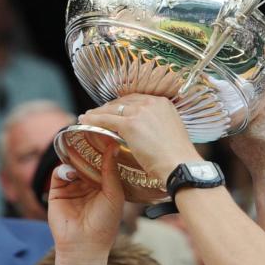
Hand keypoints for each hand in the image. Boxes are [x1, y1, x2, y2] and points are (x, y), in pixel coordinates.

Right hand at [47, 144, 124, 258]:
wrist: (85, 245)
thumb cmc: (105, 224)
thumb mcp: (114, 194)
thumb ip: (111, 170)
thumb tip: (114, 146)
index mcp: (104, 185)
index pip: (103, 163)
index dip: (104, 151)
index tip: (108, 136)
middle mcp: (87, 184)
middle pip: (86, 161)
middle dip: (88, 150)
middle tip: (92, 136)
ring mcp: (72, 187)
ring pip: (72, 164)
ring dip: (75, 158)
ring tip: (80, 153)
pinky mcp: (57, 191)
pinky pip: (58, 173)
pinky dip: (63, 168)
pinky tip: (71, 172)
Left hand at [79, 94, 203, 182]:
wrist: (180, 165)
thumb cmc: (178, 158)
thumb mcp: (170, 133)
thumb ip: (158, 127)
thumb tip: (148, 132)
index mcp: (163, 103)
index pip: (135, 99)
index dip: (121, 105)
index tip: (113, 110)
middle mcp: (152, 102)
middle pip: (122, 101)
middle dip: (108, 108)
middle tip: (97, 114)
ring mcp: (140, 112)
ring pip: (111, 109)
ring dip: (97, 112)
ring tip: (87, 117)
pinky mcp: (130, 124)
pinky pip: (105, 119)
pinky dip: (93, 120)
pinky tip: (84, 121)